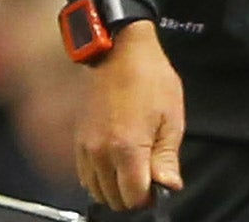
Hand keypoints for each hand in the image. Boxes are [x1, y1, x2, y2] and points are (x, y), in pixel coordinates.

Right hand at [76, 22, 184, 211]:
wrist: (118, 49)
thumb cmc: (149, 77)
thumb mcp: (171, 118)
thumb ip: (167, 159)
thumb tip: (168, 187)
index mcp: (127, 148)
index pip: (133, 199)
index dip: (149, 197)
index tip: (158, 185)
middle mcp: (101, 152)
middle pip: (114, 199)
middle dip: (132, 195)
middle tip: (147, 175)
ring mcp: (86, 146)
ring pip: (97, 191)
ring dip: (114, 188)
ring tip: (131, 168)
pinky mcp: (78, 139)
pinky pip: (84, 175)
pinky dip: (99, 177)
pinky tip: (114, 163)